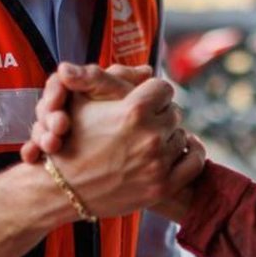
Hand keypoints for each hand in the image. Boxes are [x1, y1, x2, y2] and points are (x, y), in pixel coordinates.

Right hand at [41, 66, 203, 218]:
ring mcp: (158, 163)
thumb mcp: (80, 102)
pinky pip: (194, 163)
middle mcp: (150, 135)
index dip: (153, 92)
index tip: (146, 98)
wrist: (61, 189)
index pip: (163, 88)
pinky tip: (185, 147)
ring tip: (154, 138)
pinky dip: (192, 153)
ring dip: (169, 135)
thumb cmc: (68, 142)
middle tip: (146, 121)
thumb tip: (144, 67)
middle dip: (160, 114)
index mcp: (133, 110)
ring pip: (181, 136)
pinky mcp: (162, 186)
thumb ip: (109, 77)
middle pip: (173, 112)